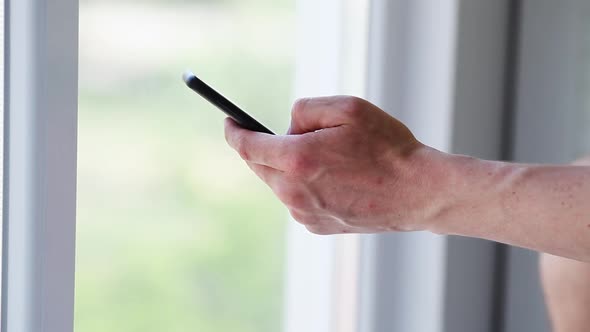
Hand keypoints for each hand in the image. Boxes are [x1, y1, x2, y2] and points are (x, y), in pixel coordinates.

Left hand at [224, 96, 445, 234]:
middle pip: (260, 167)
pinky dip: (303, 186)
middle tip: (282, 135)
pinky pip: (296, 200)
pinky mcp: (316, 226)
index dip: (234, 132)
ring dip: (288, 168)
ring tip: (324, 158)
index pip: (247, 146)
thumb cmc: (387, 148)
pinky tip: (332, 179)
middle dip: (264, 148)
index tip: (230, 123)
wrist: (417, 193)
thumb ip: (305, 110)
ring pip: (279, 184)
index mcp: (297, 159)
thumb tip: (287, 128)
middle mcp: (294, 191)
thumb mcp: (348, 108)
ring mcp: (304, 213)